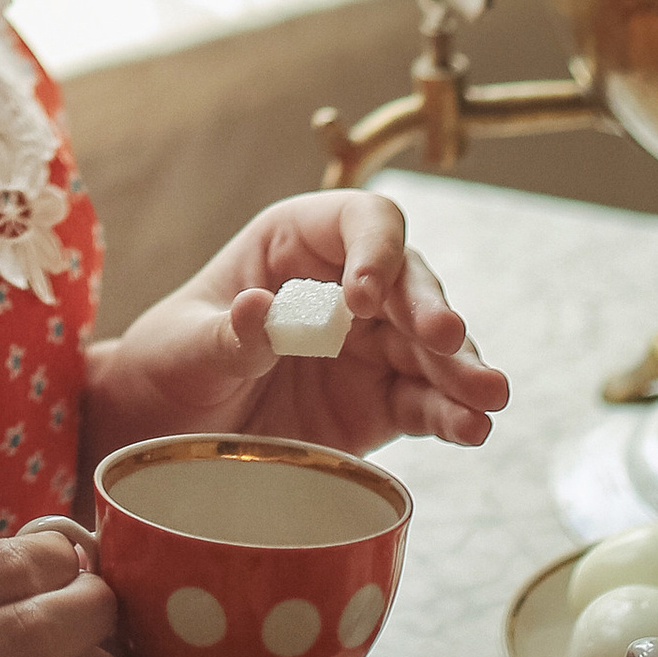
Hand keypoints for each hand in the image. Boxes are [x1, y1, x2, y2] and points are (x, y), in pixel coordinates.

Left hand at [83, 189, 508, 465]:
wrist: (167, 435)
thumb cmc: (170, 364)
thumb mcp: (182, 347)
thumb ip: (227, 335)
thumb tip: (259, 309)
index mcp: (295, 243)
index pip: (357, 221)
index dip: (374, 248)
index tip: (364, 297)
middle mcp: (346, 285)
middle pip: (408, 281)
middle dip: (430, 309)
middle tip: (447, 338)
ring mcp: (369, 345)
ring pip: (430, 345)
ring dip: (461, 367)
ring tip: (489, 397)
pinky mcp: (381, 402)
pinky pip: (424, 403)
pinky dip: (451, 415)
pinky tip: (472, 429)